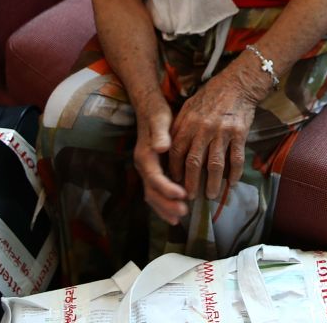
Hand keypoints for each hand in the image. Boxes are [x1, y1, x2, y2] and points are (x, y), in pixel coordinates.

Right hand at [131, 88, 188, 224]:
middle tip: (183, 213)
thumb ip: (160, 134)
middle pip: (151, 192)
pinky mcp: (153, 171)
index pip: (154, 177)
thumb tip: (161, 147)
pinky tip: (176, 211)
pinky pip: (156, 192)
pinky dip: (164, 203)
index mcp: (144, 156)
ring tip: (180, 218)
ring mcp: (147, 171)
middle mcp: (143, 167)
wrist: (149, 109)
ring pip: (152, 195)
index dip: (167, 188)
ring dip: (164, 208)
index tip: (182, 195)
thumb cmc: (157, 114)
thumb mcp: (160, 120)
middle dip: (166, 204)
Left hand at [167, 62, 260, 201]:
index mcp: (188, 123)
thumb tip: (169, 149)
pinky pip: (236, 158)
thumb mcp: (188, 107)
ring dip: (212, 183)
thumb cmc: (210, 96)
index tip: (174, 182)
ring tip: (210, 196)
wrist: (237, 84)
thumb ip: (180, 127)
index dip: (174, 170)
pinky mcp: (239, 133)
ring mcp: (222, 132)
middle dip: (191, 183)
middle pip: (194, 163)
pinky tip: (231, 183)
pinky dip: (234, 173)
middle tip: (190, 197)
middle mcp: (203, 129)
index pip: (177, 152)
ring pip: (215, 165)